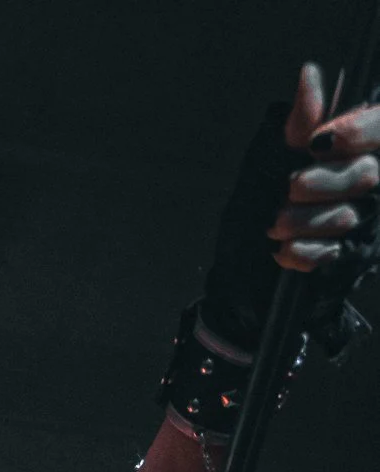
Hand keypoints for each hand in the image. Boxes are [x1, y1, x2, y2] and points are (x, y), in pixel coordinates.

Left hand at [271, 63, 379, 271]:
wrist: (245, 255)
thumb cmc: (265, 193)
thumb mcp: (278, 151)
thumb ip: (300, 120)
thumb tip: (310, 74)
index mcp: (356, 143)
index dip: (356, 132)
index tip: (317, 142)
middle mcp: (367, 177)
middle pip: (366, 174)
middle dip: (320, 183)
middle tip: (290, 188)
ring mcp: (361, 219)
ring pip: (347, 216)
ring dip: (303, 221)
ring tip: (274, 223)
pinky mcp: (348, 255)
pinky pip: (333, 252)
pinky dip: (301, 252)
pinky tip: (282, 250)